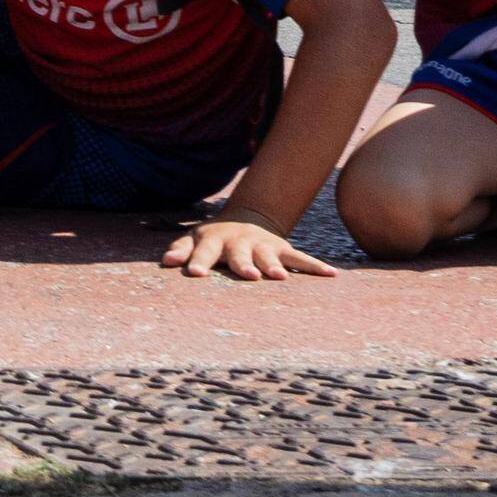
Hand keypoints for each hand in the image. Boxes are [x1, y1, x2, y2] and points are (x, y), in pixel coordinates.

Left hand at [162, 209, 337, 282]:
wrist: (247, 218)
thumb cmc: (215, 238)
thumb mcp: (195, 238)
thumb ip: (181, 249)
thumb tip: (165, 262)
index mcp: (215, 240)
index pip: (204, 250)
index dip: (197, 260)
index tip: (194, 273)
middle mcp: (240, 242)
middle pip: (240, 254)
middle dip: (243, 264)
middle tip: (248, 276)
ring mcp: (263, 245)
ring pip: (269, 257)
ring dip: (274, 266)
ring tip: (280, 277)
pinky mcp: (283, 249)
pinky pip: (301, 259)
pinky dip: (315, 266)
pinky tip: (331, 274)